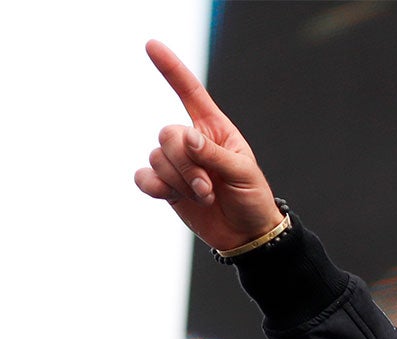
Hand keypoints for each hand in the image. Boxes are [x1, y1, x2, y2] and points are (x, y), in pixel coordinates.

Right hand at [134, 39, 280, 251]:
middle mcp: (192, 141)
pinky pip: (143, 177)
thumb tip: (187, 138)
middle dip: (185, 163)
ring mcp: (177, 163)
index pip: (190, 92)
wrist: (246, 234)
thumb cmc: (252, 198)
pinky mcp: (165, 185)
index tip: (152, 46)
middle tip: (207, 188)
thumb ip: (214, 154)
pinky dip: (155, 187)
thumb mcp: (243, 173)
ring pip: (157, 157)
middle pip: (168, 135)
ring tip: (204, 196)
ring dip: (179, 181)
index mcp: (214, 129)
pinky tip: (173, 196)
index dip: (171, 69)